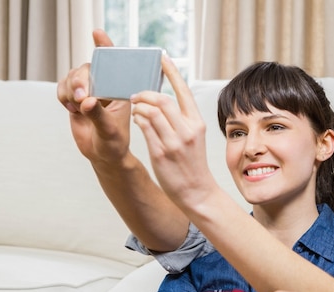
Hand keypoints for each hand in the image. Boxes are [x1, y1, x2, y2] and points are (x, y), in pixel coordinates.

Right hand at [56, 29, 131, 166]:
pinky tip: (73, 109)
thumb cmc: (114, 144)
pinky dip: (63, 96)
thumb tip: (86, 102)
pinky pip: (62, 87)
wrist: (104, 155)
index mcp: (120, 89)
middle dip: (81, 80)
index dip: (105, 47)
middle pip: (87, 69)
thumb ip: (98, 115)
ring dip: (71, 89)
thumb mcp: (109, 131)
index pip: (113, 64)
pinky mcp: (75, 98)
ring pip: (72, 77)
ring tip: (78, 107)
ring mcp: (89, 91)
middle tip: (82, 98)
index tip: (97, 33)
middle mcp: (105, 86)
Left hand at [130, 52, 216, 210]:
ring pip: (150, 112)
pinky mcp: (161, 153)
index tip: (162, 58)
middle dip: (145, 93)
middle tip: (136, 95)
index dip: (171, 72)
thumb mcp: (193, 138)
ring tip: (136, 108)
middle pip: (162, 99)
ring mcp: (174, 142)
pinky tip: (137, 120)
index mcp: (197, 123)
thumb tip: (159, 101)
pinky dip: (138, 119)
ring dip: (139, 106)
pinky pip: (144, 128)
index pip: (183, 91)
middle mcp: (187, 130)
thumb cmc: (192, 165)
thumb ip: (180, 120)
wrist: (197, 192)